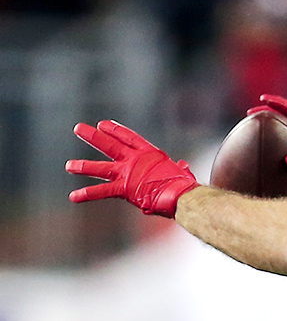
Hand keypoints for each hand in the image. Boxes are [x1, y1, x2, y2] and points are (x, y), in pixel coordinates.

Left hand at [66, 120, 199, 217]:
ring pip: (101, 168)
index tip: (103, 124)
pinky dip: (87, 194)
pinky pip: (102, 191)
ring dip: (83, 166)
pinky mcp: (124, 188)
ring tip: (69, 166)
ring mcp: (128, 173)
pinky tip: (73, 196)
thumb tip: (183, 167)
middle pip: (110, 145)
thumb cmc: (184, 186)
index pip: (129, 137)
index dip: (115, 130)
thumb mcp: (181, 173)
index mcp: (150, 154)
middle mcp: (136, 160)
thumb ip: (178, 168)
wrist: (182, 195)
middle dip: (93, 136)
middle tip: (78, 128)